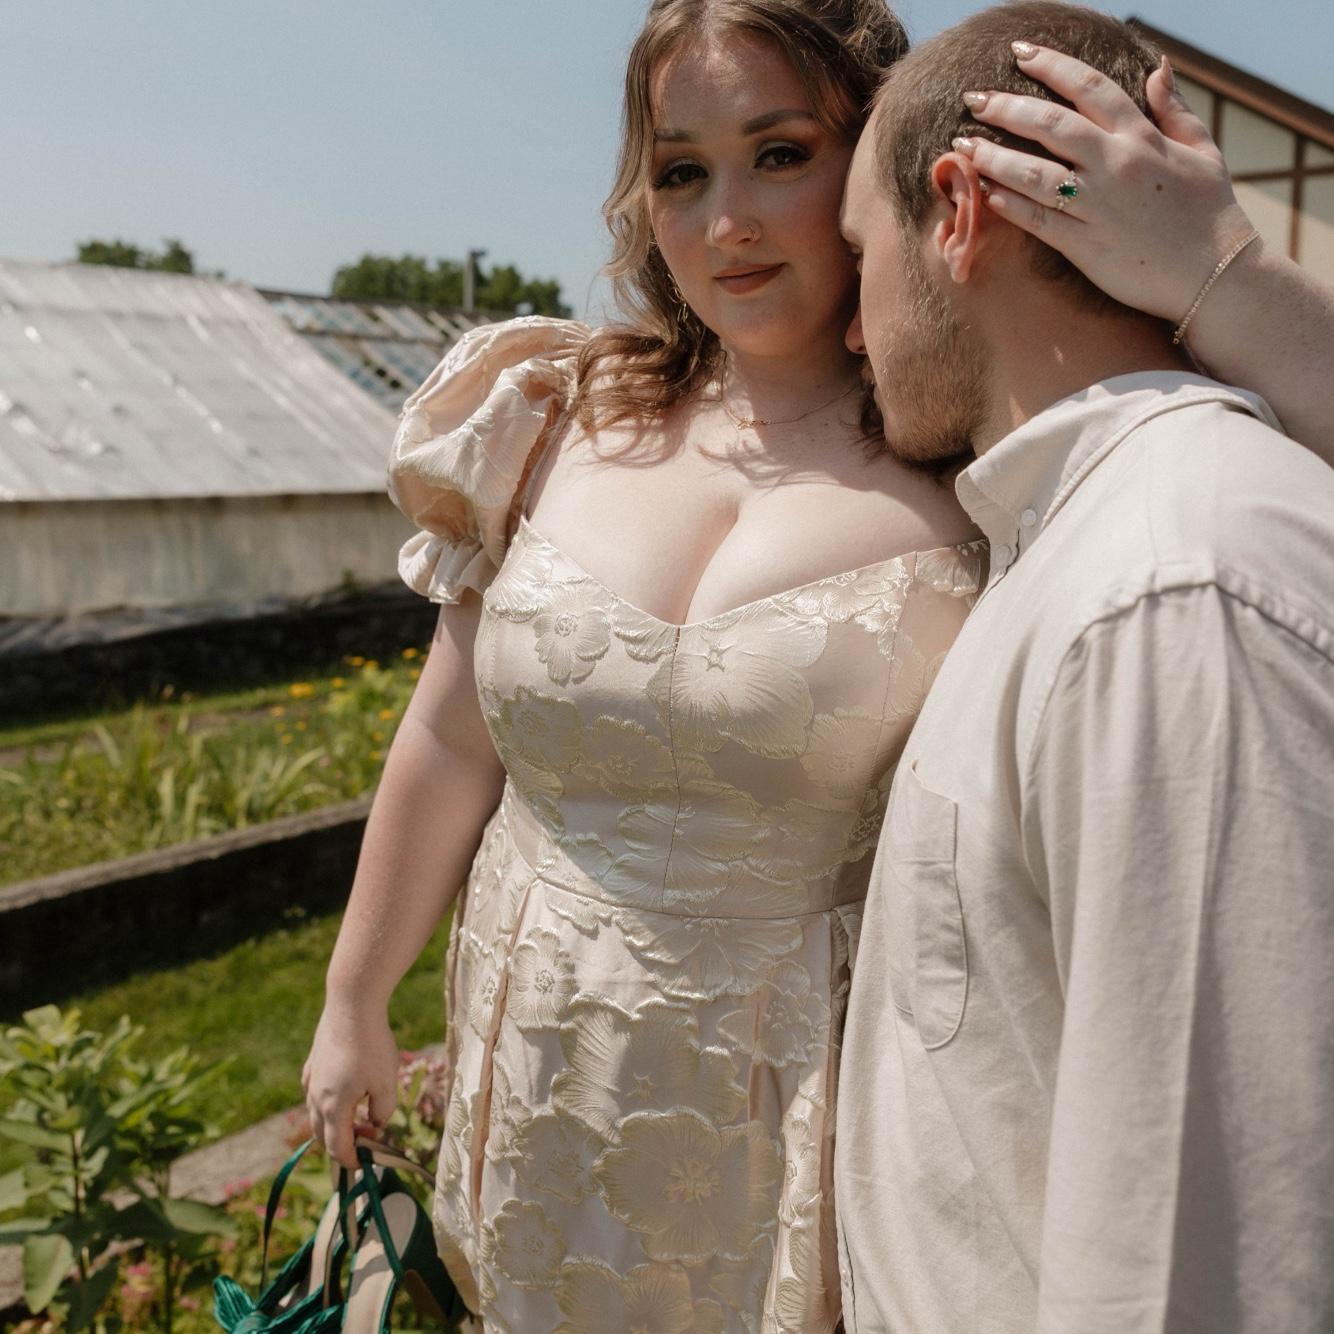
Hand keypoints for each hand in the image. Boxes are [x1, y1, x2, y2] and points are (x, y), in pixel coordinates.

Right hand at [302, 1002, 398, 1168]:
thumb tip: (375, 1123)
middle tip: (368, 1139)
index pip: (337, 1148)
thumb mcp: (386, 1083)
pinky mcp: (313, 1062)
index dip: (351, 1160)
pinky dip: (329, 1103)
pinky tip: (347, 1091)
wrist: (351, 1005)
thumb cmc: (372, 1045)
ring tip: (362, 1114)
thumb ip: (382, 1112)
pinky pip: (316, 1092)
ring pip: (317, 1113)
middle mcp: (315, 1096)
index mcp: (333, 1107)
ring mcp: (311, 1078)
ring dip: (336, 1123)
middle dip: (344, 1144)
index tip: (366, 1164)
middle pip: (323, 1134)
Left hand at [954, 44, 1256, 322]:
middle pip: (1050, 124)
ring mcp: (1098, 207)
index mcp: (1142, 137)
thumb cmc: (1210, 212)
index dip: (1051, 65)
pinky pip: (1038, 221)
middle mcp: (1116, 166)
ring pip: (1034, 173)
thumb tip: (1158, 67)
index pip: (1089, 88)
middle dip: (1006, 107)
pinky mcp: (1085, 246)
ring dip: (993, 157)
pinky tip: (984, 193)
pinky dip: (1009, 205)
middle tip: (974, 99)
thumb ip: (1174, 108)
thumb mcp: (1202, 149)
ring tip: (963, 147)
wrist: (1215, 274)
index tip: (1019, 53)